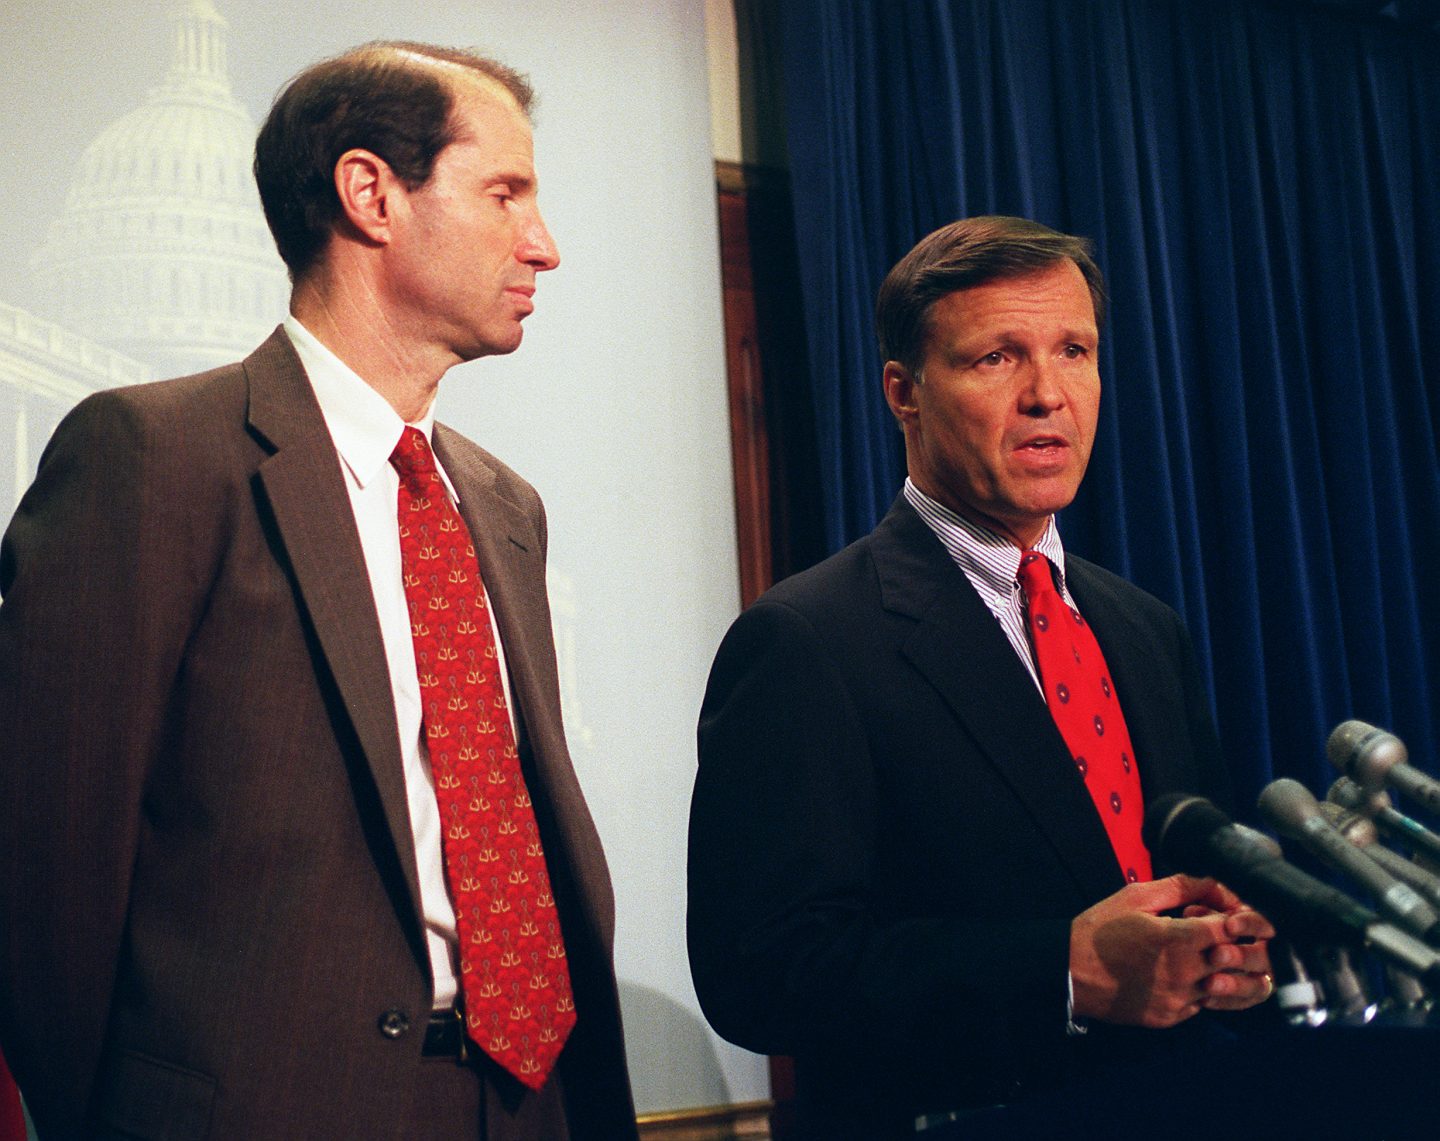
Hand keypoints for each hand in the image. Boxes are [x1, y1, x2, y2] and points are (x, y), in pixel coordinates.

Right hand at [1070, 875, 1273, 1027]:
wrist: (1070, 972)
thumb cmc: (1101, 929)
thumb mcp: (1136, 897)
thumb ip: (1180, 887)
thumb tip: (1214, 882)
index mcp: (1178, 939)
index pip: (1231, 929)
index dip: (1236, 917)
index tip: (1229, 912)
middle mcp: (1185, 973)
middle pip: (1235, 960)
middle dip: (1237, 943)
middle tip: (1228, 934)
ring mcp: (1180, 999)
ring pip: (1225, 987)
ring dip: (1224, 969)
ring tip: (1213, 955)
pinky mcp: (1171, 1017)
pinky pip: (1203, 1004)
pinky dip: (1203, 989)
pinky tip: (1188, 974)